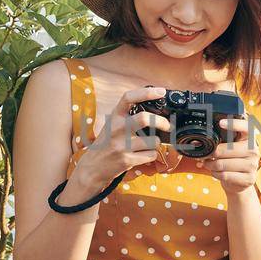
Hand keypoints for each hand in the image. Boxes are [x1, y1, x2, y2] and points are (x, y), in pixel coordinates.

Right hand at [64, 84, 170, 200]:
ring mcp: (121, 145)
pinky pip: (151, 155)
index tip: (161, 91)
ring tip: (147, 145)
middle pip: (144, 118)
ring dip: (156, 143)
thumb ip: (128, 116)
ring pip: (153, 141)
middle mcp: (116, 129)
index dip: (147, 93)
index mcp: (114, 117)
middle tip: (168, 126)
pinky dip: (151, 155)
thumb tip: (156, 110)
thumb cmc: (107, 144)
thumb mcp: (112, 125)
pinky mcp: (126, 160)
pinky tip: (142, 155)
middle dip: (162, 122)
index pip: (129, 98)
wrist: (92, 168)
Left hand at [196, 116, 258, 196]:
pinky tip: (216, 172)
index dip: (234, 124)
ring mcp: (252, 165)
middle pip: (227, 149)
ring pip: (223, 164)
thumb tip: (199, 140)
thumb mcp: (229, 147)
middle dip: (212, 152)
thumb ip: (221, 140)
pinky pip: (225, 175)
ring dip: (211, 164)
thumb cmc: (232, 160)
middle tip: (205, 154)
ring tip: (208, 163)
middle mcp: (253, 150)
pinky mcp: (248, 179)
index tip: (221, 123)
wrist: (239, 181)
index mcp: (249, 138)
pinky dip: (215, 174)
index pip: (246, 127)